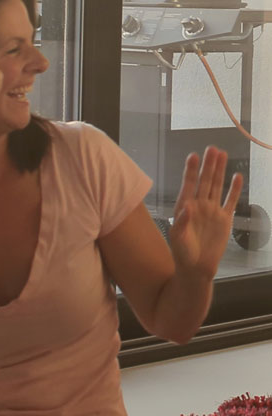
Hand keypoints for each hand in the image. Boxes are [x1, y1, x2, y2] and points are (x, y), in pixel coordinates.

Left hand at [169, 146, 242, 279]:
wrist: (197, 267)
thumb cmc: (182, 252)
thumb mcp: (177, 238)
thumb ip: (181, 222)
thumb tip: (187, 207)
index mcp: (185, 207)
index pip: (189, 184)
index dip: (191, 170)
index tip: (193, 156)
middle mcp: (199, 205)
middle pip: (205, 181)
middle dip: (208, 165)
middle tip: (212, 148)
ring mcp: (212, 211)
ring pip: (217, 186)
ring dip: (219, 171)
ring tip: (222, 154)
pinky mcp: (224, 219)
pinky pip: (230, 201)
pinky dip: (234, 189)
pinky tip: (237, 176)